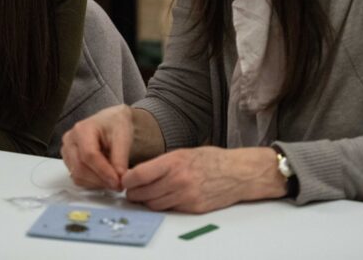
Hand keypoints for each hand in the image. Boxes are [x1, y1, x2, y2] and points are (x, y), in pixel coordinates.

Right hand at [61, 105, 134, 190]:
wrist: (111, 122)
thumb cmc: (115, 125)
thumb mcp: (123, 137)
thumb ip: (120, 158)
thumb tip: (120, 179)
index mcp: (82, 129)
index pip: (89, 155)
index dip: (104, 171)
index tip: (118, 182)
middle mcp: (70, 140)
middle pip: (80, 167)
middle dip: (101, 180)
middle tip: (118, 185)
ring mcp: (67, 151)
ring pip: (77, 175)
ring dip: (97, 183)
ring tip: (113, 180)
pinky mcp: (69, 161)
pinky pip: (77, 178)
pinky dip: (92, 183)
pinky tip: (104, 178)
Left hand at [121, 146, 283, 212]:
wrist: (237, 173)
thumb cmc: (210, 159)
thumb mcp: (183, 153)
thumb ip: (162, 163)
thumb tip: (139, 172)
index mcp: (174, 162)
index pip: (140, 174)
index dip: (128, 180)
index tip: (124, 180)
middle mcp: (179, 180)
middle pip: (143, 193)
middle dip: (133, 193)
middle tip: (130, 190)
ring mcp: (186, 196)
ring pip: (154, 204)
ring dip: (146, 201)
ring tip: (144, 194)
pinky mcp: (193, 208)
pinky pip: (169, 210)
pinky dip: (162, 205)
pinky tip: (163, 197)